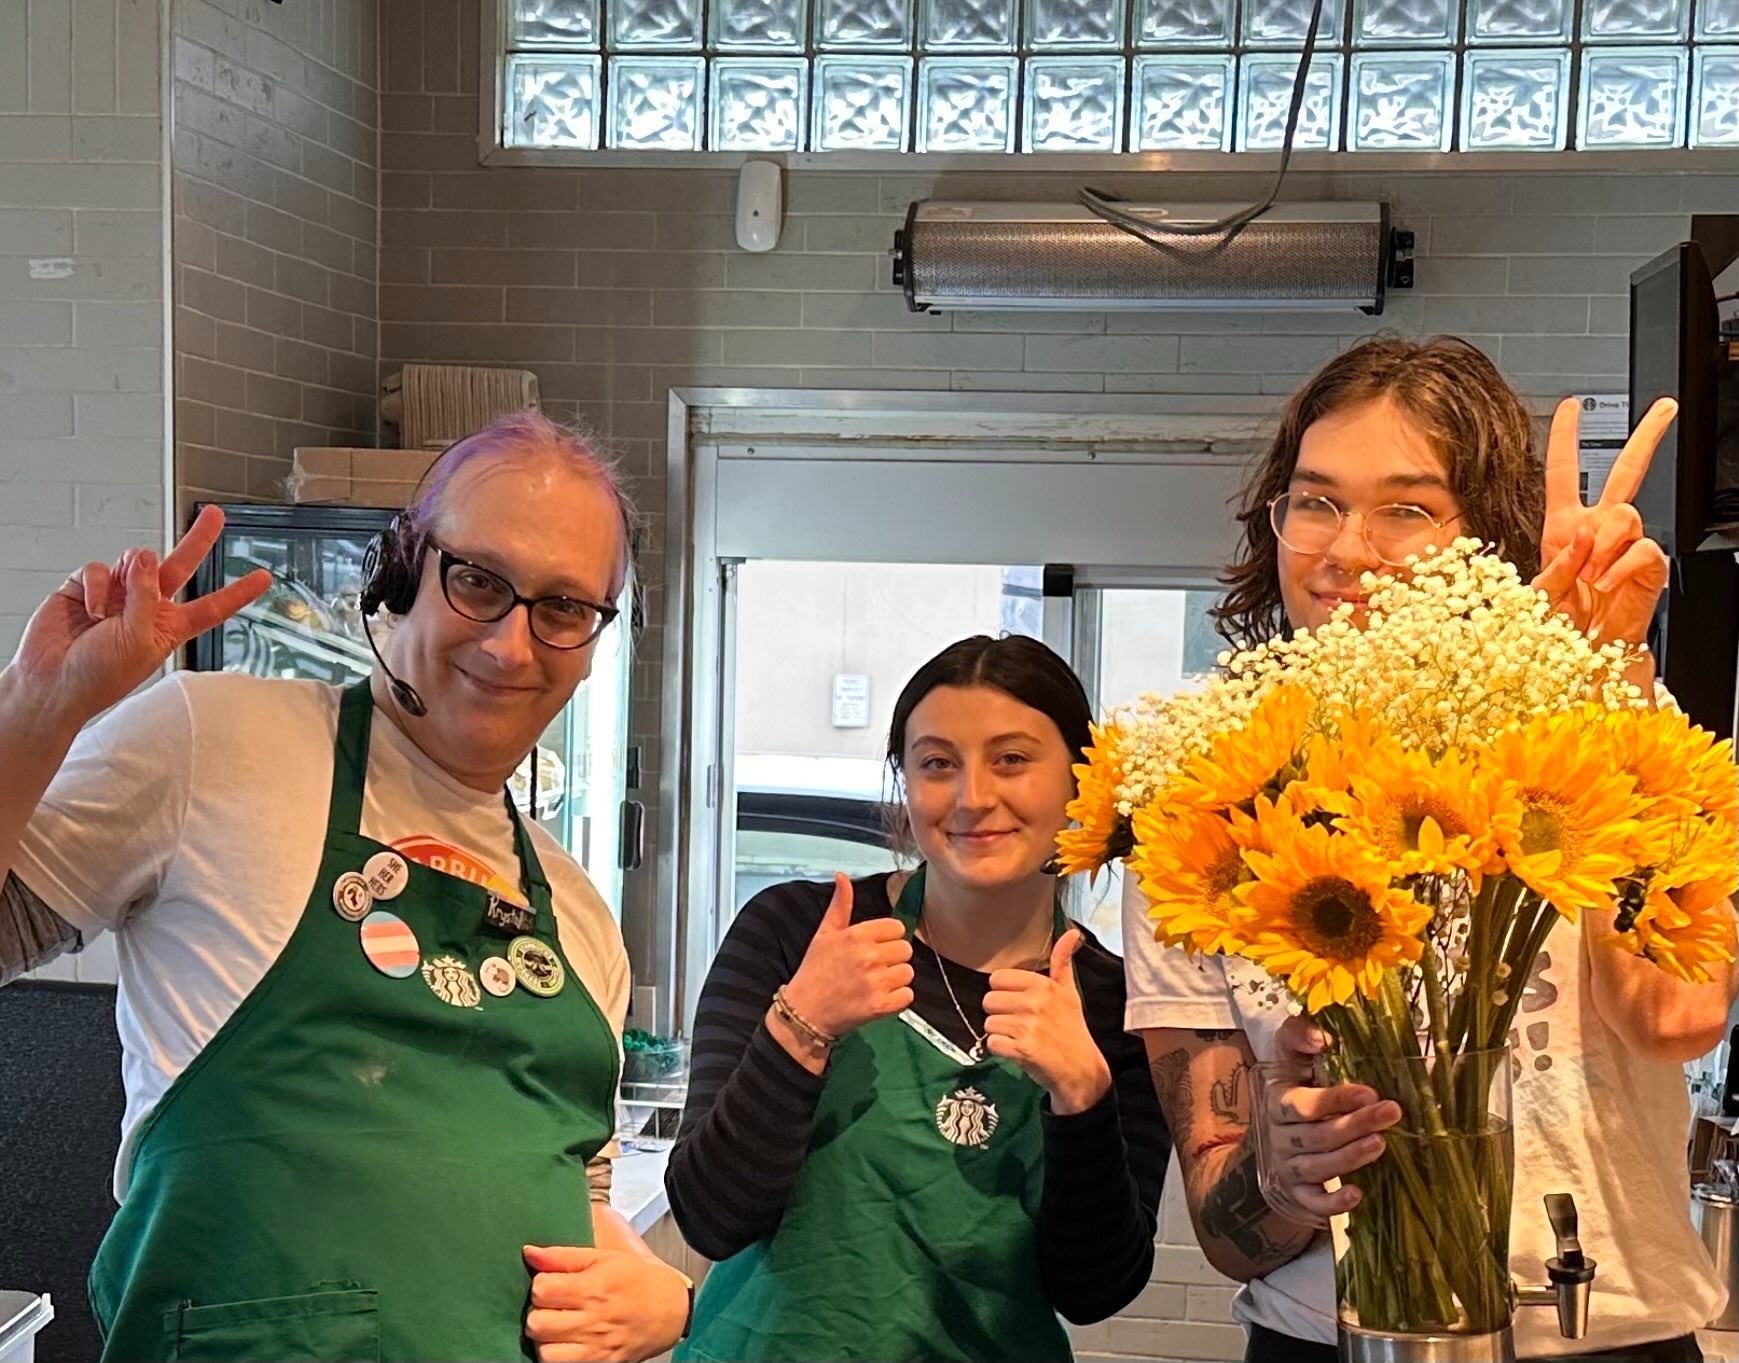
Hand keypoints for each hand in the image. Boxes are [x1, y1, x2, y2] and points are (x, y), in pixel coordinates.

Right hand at [9, 506, 269, 726]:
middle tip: (215, 514)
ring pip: (138, 560)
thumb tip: (147, 558)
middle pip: (181, 566)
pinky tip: (90, 609)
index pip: (213, 606)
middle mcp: (147, 606)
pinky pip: (100, 569)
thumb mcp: (139, 640)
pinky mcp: (86, 586)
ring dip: (129, 577)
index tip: (263, 577)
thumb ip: (147, 597)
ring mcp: (117, 594)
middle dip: (199, 538)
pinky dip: (97, 586)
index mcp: (170, 627)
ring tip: (111, 608)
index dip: (238, 592)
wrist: (52, 682)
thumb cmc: (97, 677)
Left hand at [523, 1244, 690, 1362]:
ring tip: (556, 1327)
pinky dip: (557, 1356)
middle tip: (552, 1306)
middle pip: (537, 1323)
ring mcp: (596, 1348)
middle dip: (539, 1312)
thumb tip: (529, 1253)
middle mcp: (592, 1321)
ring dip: (545, 1338)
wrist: (669, 1310)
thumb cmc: (637, 1280)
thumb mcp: (604, 1258)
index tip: (551, 1283)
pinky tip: (565, 1343)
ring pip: (544, 1351)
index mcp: (593, 1288)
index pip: (541, 1290)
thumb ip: (563, 1256)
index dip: (541, 1284)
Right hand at [781, 873, 914, 1038]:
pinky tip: (879, 997)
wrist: (805, 1012)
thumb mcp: (824, 934)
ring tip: (874, 983)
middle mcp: (869, 956)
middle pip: (906, 949)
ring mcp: (876, 982)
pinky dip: (897, 999)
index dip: (887, 938)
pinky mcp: (881, 1006)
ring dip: (895, 979)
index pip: (897, 927)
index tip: (874, 947)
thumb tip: (842, 876)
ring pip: (908, 973)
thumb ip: (840, 904)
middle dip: (892, 958)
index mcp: (857, 935)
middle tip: (873, 967)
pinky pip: (907, 996)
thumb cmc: (815, 971)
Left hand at [983, 929, 1110, 1114]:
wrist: (1081, 1070)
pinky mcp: (1021, 1049)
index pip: (997, 979)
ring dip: (1001, 1034)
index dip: (1003, 993)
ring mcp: (1027, 1026)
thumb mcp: (1069, 993)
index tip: (1019, 1005)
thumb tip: (1071, 932)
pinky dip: (1001, 1050)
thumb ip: (1062, 962)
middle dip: (1000, 1014)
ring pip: (988, 1023)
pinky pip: (992, 1043)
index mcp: (1043, 985)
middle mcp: (1034, 1002)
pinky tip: (1018, 1051)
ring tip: (1021, 1038)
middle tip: (1020, 1024)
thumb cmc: (1071, 1029)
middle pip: (989, 1001)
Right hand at [1253, 1014, 1399, 1224]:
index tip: (1369, 1092)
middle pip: (1316, 1135)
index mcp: (1277, 1101)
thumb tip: (1322, 1037)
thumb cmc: (1295, 1088)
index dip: (1335, 1099)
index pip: (1302, 1104)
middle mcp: (1279, 1136)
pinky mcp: (1298, 1194)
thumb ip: (1299, 1036)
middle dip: (1355, 1125)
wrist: (1274, 1136)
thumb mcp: (1290, 1057)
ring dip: (1350, 1157)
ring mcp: (1287, 1167)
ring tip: (1381, 1144)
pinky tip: (1356, 1194)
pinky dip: (1333, 1202)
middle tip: (1391, 1113)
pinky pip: (1313, 1203)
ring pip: (1317, 1167)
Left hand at [1532, 396, 1673, 646]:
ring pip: (1624, 514)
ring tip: (1591, 576)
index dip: (1567, 439)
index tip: (1572, 408)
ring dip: (1603, 544)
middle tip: (1663, 409)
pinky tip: (1607, 584)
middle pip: (1626, 472)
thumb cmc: (1560, 625)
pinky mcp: (1647, 564)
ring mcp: (1626, 544)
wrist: (1584, 654)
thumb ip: (1557, 562)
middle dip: (1646, 437)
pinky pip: (1640, 550)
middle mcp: (1599, 529)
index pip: (1565, 474)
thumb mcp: (1540, 591)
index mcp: (1565, 528)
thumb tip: (1584, 537)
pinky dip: (1619, 567)